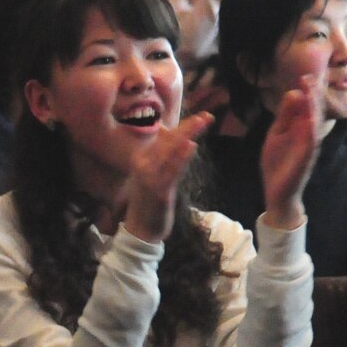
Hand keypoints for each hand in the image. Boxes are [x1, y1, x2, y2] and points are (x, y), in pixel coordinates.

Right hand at [120, 111, 208, 242]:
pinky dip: (181, 157)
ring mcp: (150, 177)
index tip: (199, 118)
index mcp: (142, 158)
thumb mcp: (152, 174)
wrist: (139, 229)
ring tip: (202, 123)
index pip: (164, 137)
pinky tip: (191, 146)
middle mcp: (144, 164)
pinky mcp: (159, 190)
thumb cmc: (148, 201)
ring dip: (187, 135)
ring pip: (171, 151)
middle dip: (188, 127)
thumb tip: (174, 136)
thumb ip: (163, 156)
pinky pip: (172, 171)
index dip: (182, 126)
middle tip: (206, 116)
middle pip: (168, 140)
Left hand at [260, 75, 325, 228]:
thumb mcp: (277, 133)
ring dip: (314, 108)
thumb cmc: (278, 161)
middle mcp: (309, 135)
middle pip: (314, 111)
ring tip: (311, 92)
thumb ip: (285, 115)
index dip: (307, 91)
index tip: (305, 76)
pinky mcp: (306, 158)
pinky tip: (310, 118)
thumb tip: (293, 92)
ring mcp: (309, 147)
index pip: (307, 105)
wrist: (277, 190)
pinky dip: (311, 130)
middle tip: (310, 77)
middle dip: (313, 94)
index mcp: (301, 127)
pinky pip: (311, 143)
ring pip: (315, 124)